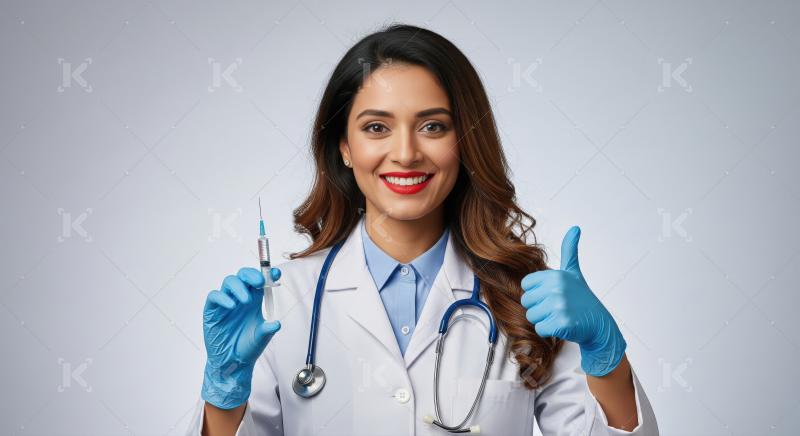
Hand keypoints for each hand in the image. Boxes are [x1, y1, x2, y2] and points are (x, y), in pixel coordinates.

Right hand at [202, 267, 281, 408]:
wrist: (232, 363)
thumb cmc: (248, 347)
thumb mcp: (261, 337)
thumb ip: (268, 329)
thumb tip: (276, 323)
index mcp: (254, 300)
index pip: (260, 281)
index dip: (267, 274)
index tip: (276, 274)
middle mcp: (240, 298)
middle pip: (244, 276)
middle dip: (252, 275)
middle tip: (260, 282)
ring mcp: (226, 302)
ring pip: (229, 281)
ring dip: (239, 286)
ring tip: (247, 300)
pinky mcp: (212, 310)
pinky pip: (215, 296)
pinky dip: (223, 297)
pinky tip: (232, 306)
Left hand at [519, 226, 625, 376]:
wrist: (599, 324)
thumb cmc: (582, 298)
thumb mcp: (574, 272)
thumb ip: (570, 250)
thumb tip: (575, 228)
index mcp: (556, 275)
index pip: (526, 285)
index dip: (537, 292)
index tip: (552, 294)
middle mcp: (557, 288)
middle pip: (527, 301)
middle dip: (539, 308)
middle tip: (557, 307)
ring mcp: (559, 306)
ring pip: (531, 316)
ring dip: (544, 320)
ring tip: (560, 316)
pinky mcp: (561, 324)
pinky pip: (540, 329)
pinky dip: (549, 331)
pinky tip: (562, 325)